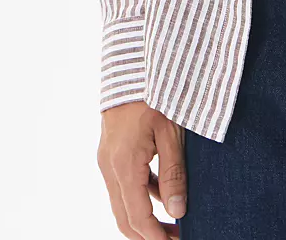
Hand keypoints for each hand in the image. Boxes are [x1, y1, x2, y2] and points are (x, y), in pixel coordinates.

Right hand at [97, 101, 186, 237]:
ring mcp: (108, 159)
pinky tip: (164, 194)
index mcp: (124, 165)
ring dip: (145, 217)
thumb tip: (177, 210)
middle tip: (175, 238)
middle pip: (125, 217)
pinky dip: (142, 196)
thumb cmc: (156, 93)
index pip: (138, 217)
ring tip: (174, 222)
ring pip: (123, 202)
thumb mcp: (172, 132)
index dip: (156, 237)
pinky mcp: (112, 152)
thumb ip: (174, 173)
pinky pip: (124, 184)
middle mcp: (109, 167)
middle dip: (148, 235)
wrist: (132, 64)